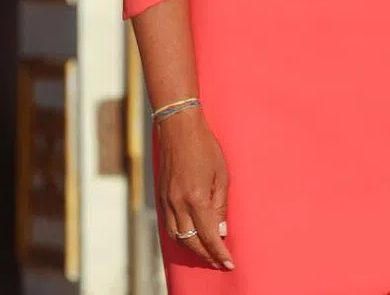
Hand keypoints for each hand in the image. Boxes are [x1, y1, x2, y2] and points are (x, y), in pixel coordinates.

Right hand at [156, 109, 233, 269]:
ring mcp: (166, 198)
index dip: (219, 254)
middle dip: (206, 255)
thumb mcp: (221, 175)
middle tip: (219, 261)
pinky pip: (168, 223)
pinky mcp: (160, 193)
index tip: (229, 264)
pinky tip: (189, 234)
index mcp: (196, 198)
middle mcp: (178, 202)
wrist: (178, 126)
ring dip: (191, 247)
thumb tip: (221, 231)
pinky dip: (179, 234)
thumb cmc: (204, 147)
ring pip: (176, 236)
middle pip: (190, 242)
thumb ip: (220, 206)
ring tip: (205, 251)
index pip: (208, 237)